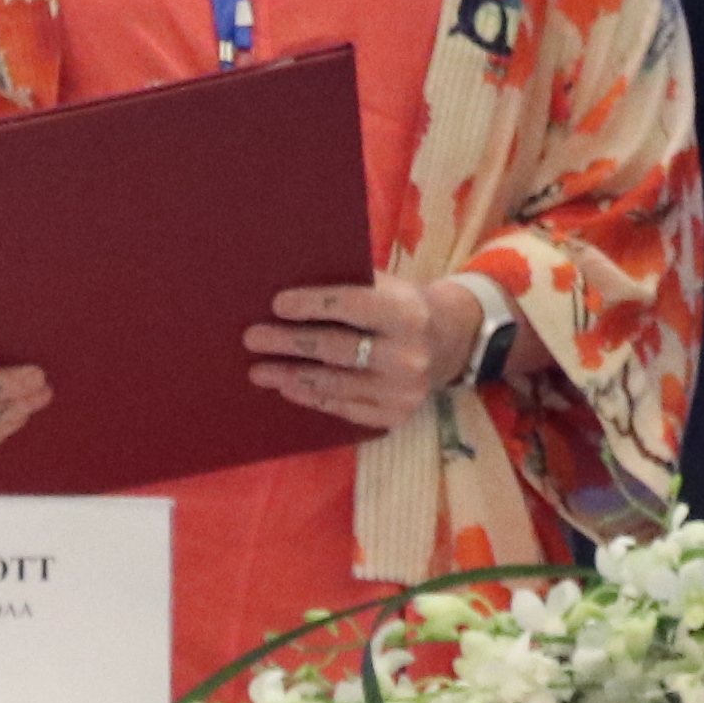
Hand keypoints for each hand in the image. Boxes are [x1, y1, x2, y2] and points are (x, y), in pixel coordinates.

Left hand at [247, 275, 479, 434]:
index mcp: (407, 313)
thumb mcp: (388, 286)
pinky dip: (312, 397)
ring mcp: (402, 391)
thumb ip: (351, 286)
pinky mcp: (395, 416)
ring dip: (290, 376)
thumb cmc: (403, 306)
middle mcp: (407, 355)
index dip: (313, 305)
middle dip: (289, 342)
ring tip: (259, 369)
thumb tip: (289, 288)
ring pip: (335, 384)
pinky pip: (343, 408)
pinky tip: (288, 387)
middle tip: (252, 338)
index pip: (353, 306)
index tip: (276, 304)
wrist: (450, 342)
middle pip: (337, 349)